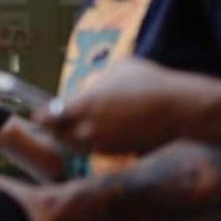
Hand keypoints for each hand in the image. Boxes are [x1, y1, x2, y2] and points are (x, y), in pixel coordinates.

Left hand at [37, 58, 208, 154]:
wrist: (182, 110)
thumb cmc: (151, 83)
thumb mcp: (121, 68)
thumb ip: (100, 80)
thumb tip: (95, 86)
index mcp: (85, 105)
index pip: (49, 117)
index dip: (42, 116)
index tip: (39, 113)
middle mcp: (90, 129)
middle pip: (59, 136)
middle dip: (55, 129)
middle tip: (52, 122)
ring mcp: (104, 144)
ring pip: (76, 146)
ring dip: (72, 138)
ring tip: (73, 127)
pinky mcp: (119, 153)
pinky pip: (96, 150)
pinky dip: (92, 144)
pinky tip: (97, 133)